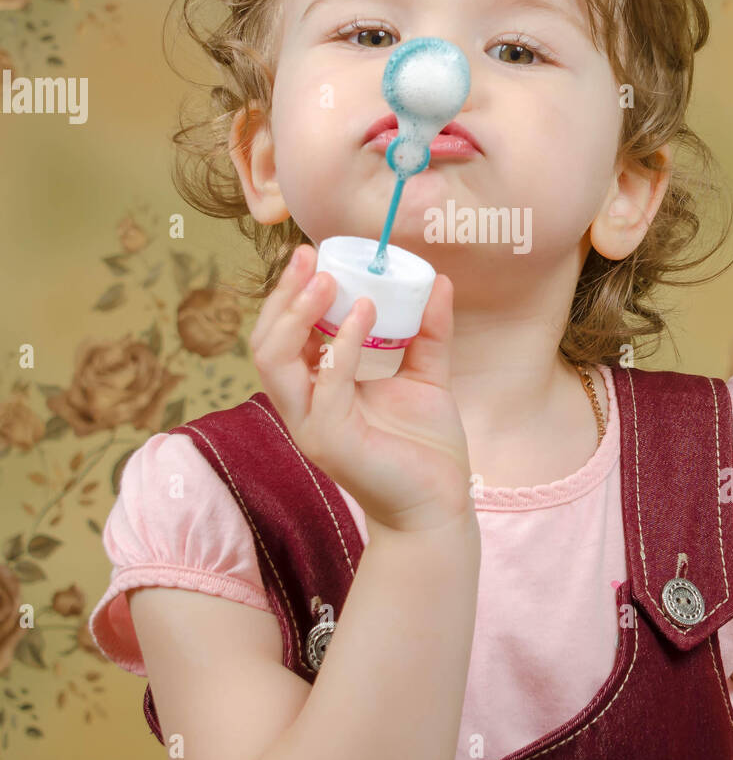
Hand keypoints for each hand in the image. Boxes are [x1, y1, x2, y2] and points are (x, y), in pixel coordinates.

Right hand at [249, 245, 473, 533]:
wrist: (440, 505)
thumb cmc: (426, 448)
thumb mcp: (425, 376)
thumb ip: (427, 332)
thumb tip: (438, 281)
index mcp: (317, 390)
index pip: (282, 336)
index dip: (290, 294)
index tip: (313, 254)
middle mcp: (304, 407)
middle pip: (265, 344)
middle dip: (282, 296)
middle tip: (308, 257)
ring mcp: (312, 426)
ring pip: (275, 363)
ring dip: (297, 315)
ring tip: (326, 280)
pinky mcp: (332, 442)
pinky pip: (326, 385)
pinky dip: (341, 344)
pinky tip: (364, 313)